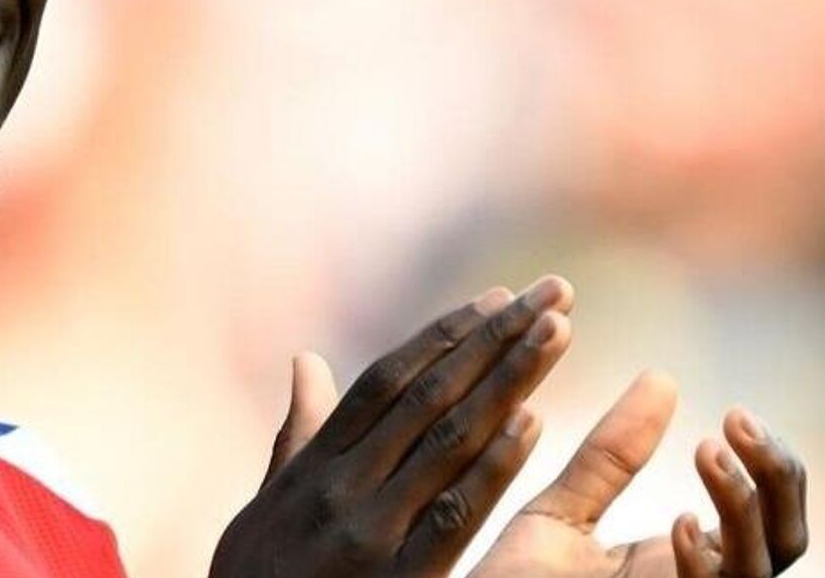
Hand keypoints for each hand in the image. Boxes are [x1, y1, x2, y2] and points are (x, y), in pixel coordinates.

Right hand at [210, 277, 575, 577]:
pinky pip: (452, 515)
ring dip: (508, 379)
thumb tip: (305, 361)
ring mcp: (369, 531)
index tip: (497, 298)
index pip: (387, 381)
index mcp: (314, 465)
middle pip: (429, 394)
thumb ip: (296, 435)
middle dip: (495, 339)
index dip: (445, 336)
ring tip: (558, 333)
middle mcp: (342, 485)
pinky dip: (492, 467)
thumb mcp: (266, 505)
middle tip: (551, 292)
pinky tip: (532, 424)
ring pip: (447, 439)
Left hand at [469, 372, 809, 577]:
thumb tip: (662, 379)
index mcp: (688, 561)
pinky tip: (681, 523)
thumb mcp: (564, 511)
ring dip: (742, 509)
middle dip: (777, 479)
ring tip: (708, 450)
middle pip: (789, 542)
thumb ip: (612, 456)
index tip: (736, 413)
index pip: (769, 515)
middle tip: (737, 420)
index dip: (771, 464)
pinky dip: (704, 566)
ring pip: (759, 573)